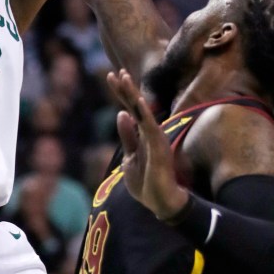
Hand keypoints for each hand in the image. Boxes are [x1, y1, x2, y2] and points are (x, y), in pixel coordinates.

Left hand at [107, 69, 189, 219]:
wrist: (161, 202)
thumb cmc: (147, 182)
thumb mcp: (130, 157)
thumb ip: (127, 136)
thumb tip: (121, 113)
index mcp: (142, 134)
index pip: (130, 108)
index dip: (121, 92)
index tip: (111, 76)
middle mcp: (150, 131)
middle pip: (135, 105)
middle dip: (124, 88)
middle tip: (114, 71)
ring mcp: (155, 137)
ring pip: (142, 110)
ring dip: (132, 93)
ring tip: (123, 76)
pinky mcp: (159, 145)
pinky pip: (149, 125)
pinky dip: (143, 111)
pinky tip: (136, 99)